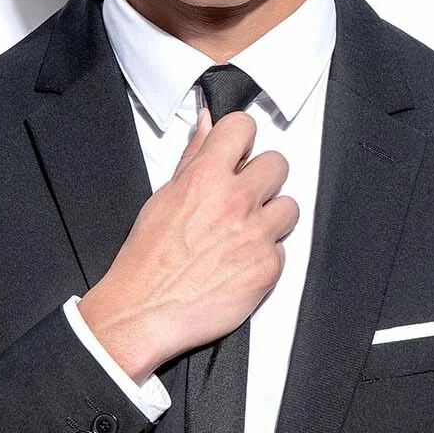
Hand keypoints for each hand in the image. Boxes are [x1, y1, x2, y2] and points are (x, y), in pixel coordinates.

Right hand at [78, 107, 297, 379]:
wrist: (144, 311)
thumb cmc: (148, 256)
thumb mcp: (164, 196)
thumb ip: (193, 156)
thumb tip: (207, 121)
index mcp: (205, 176)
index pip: (244, 126)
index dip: (242, 139)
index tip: (238, 153)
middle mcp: (235, 200)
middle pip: (278, 163)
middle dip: (263, 178)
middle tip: (245, 197)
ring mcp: (256, 234)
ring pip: (289, 206)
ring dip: (272, 217)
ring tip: (246, 233)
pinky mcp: (268, 267)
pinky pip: (283, 249)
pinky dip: (265, 255)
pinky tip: (240, 263)